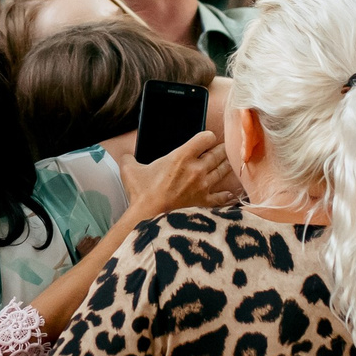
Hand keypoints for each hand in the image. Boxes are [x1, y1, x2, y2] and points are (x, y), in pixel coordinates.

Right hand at [114, 129, 237, 218]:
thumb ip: (129, 159)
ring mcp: (203, 186)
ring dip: (226, 166)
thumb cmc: (141, 194)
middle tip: (223, 147)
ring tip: (229, 163)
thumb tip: (126, 156)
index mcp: (181, 156)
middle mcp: (197, 169)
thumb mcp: (130, 171)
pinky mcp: (205, 203)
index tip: (206, 139)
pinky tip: (229, 193)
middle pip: (218, 153)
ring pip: (223, 171)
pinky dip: (227, 194)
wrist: (148, 219)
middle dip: (221, 149)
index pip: (206, 137)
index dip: (208, 136)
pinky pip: (222, 197)